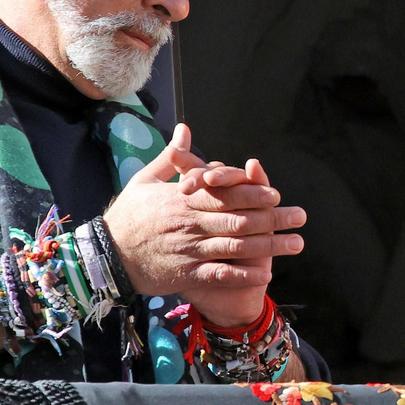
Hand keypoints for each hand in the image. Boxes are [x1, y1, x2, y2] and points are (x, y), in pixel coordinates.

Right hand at [102, 124, 305, 309]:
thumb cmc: (127, 217)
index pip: (222, 194)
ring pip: (235, 247)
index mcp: (182, 200)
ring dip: (268, 246)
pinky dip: (242, 274)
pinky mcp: (186, 273)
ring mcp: (189, 250)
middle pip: (237, 220)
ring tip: (296, 244)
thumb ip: (171, 158)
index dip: (250, 194)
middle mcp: (189, 224)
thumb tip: (184, 129)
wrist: (105, 256)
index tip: (275, 194)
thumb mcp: (144, 181)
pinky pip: (219, 274)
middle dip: (271, 219)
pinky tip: (265, 273)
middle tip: (299, 217)